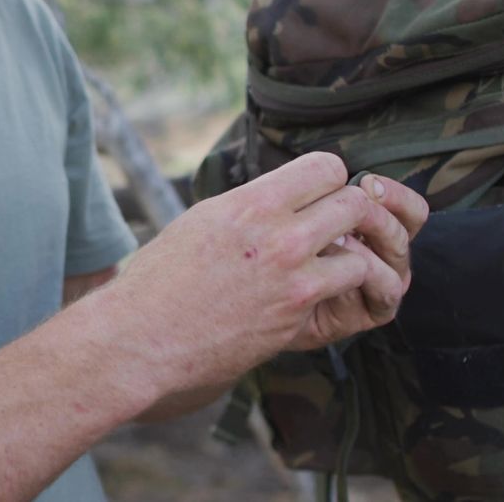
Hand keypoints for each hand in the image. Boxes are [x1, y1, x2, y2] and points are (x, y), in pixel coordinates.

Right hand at [99, 153, 417, 395]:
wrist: (142, 337)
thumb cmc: (160, 280)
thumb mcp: (203, 221)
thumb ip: (250, 205)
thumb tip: (281, 196)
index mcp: (250, 203)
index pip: (327, 167)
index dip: (328, 181)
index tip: (318, 197)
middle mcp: (278, 235)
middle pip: (354, 203)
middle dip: (347, 215)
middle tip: (331, 232)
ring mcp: (292, 278)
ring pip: (361, 251)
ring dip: (349, 257)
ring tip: (327, 266)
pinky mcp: (296, 315)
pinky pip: (345, 291)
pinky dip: (338, 293)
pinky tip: (316, 295)